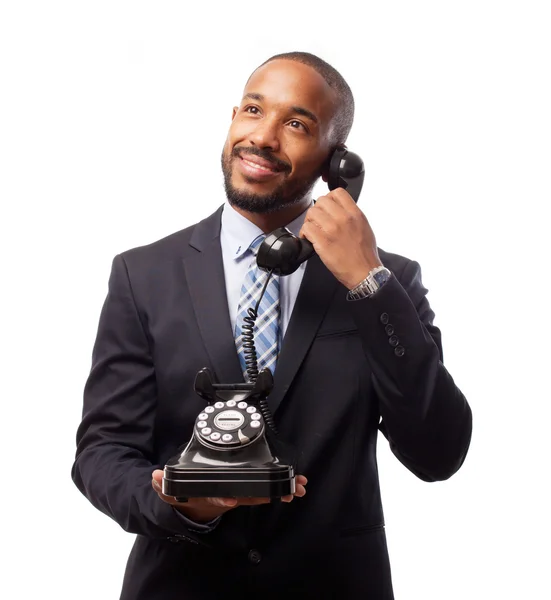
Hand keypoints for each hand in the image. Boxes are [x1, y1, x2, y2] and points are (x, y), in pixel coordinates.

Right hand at [152, 470, 307, 523]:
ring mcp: (240, 493)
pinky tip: (297, 484)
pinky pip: (267, 486)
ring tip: (300, 487)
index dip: (226, 499)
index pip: (219, 498)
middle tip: (290, 493)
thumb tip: (154, 476)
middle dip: (269, 495)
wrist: (195, 503)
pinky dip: (283, 486)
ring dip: (283, 491)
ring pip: (263, 492)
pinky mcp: (248, 487)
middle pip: (250, 497)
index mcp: (211, 496)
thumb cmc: (187, 494)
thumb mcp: (170, 490)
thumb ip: (161, 484)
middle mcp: (229, 496)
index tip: (233, 500)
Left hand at [299, 188, 382, 288]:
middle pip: (321, 201)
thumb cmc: (365, 254)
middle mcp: (343, 218)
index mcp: (355, 214)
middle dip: (317, 210)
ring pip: (311, 213)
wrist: (365, 272)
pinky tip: (308, 240)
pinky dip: (304, 234)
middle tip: (317, 221)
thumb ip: (352, 216)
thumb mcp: (364, 227)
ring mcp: (332, 229)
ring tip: (312, 231)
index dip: (329, 199)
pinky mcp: (323, 242)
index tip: (327, 208)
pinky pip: (306, 228)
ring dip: (309, 222)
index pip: (337, 192)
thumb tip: (340, 211)